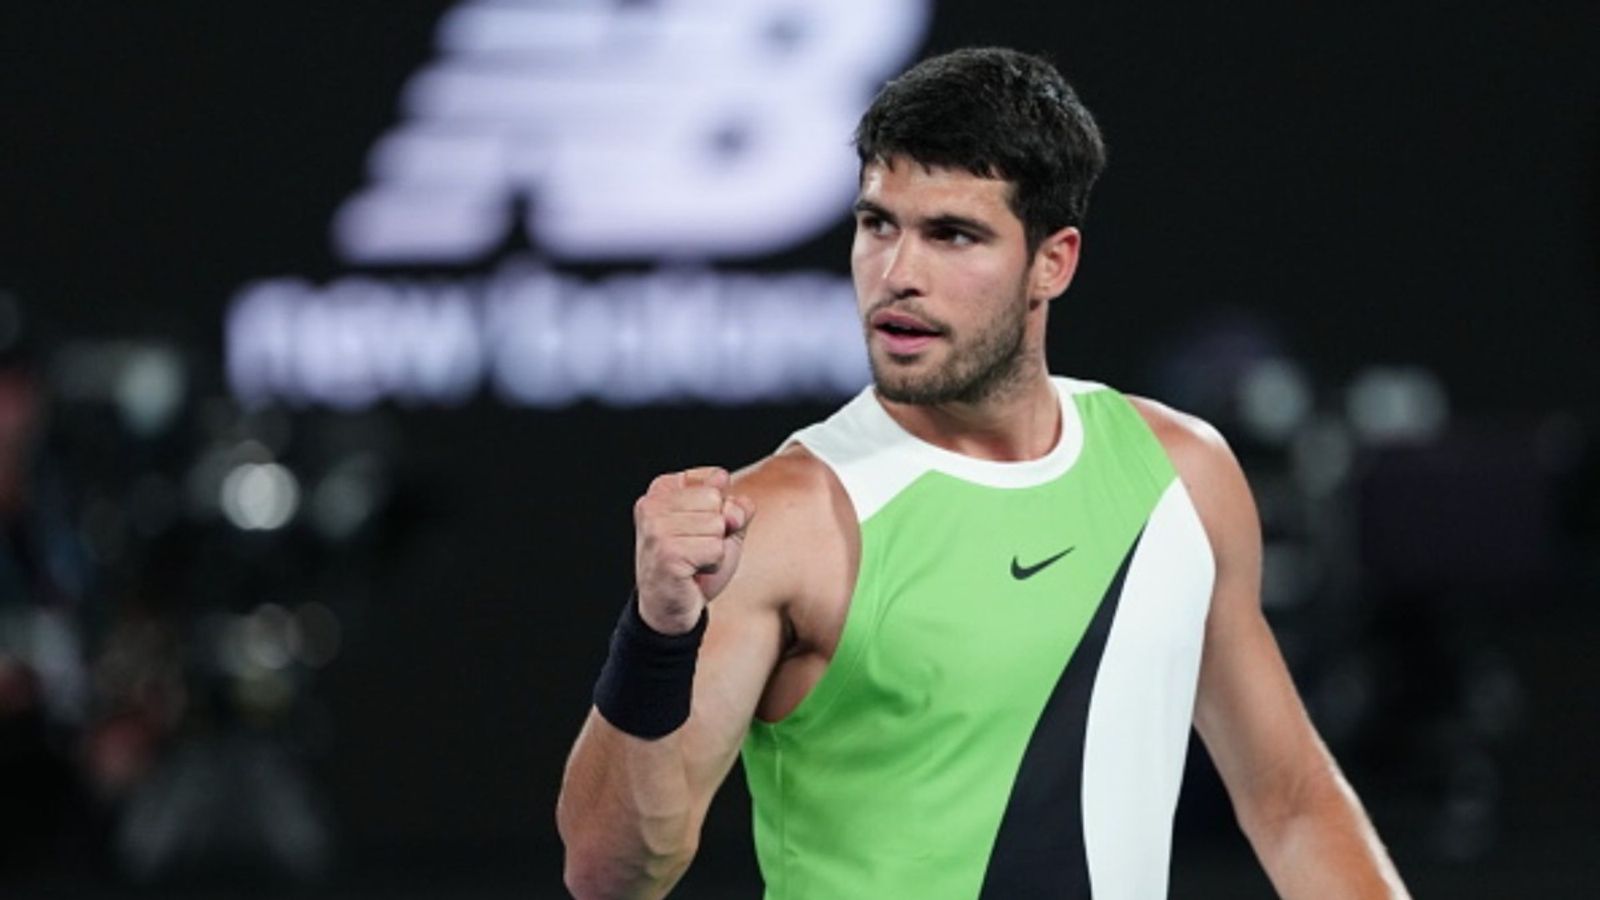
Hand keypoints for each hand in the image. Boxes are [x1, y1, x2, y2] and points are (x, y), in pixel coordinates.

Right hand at [633, 467, 755, 634]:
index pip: (718, 478)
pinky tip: (693, 572)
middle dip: (719, 530)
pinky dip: (713, 565)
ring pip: (718, 525)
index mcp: (663, 488)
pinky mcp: (667, 553)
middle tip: (697, 549)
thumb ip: (733, 503)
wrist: (673, 609)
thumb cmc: (697, 564)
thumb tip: (726, 493)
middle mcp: (652, 504)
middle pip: (717, 500)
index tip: (700, 528)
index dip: (722, 509)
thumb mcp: (723, 528)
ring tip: (694, 561)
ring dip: (716, 549)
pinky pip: (716, 549)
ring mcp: (656, 529)